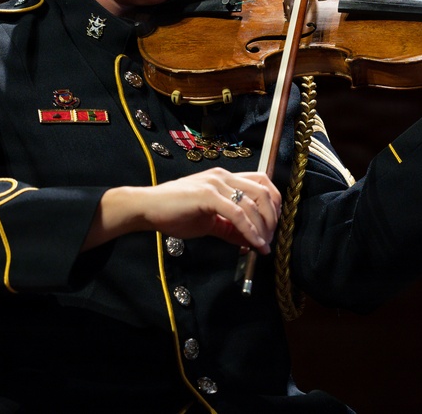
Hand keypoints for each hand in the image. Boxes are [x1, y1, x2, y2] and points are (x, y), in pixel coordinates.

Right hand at [83, 169, 281, 254]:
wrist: (147, 208)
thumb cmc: (174, 212)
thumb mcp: (210, 221)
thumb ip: (231, 228)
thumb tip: (251, 241)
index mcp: (225, 178)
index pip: (263, 181)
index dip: (274, 203)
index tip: (273, 226)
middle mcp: (224, 176)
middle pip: (264, 191)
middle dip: (273, 217)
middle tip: (271, 238)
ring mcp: (216, 184)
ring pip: (254, 203)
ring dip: (263, 227)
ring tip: (263, 245)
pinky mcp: (208, 195)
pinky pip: (237, 214)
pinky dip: (250, 231)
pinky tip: (253, 244)